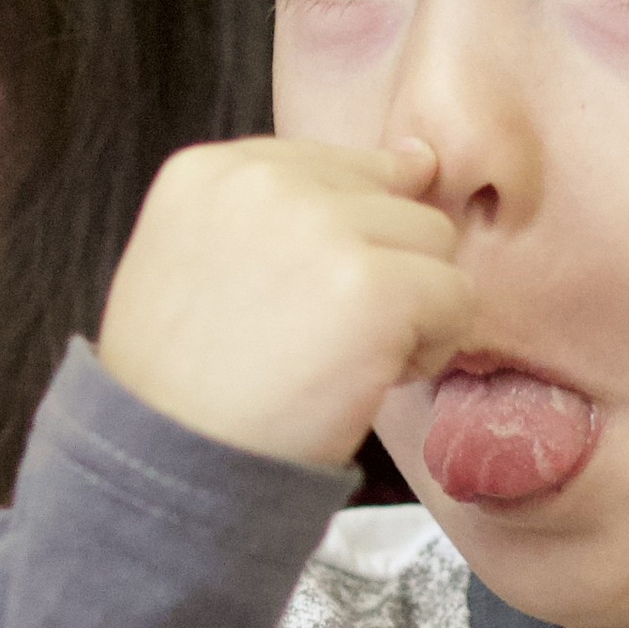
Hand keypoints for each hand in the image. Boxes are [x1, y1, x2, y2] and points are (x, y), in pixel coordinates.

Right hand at [97, 138, 473, 471]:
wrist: (171, 470)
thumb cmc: (187, 389)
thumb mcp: (198, 264)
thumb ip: (288, 208)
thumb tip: (421, 158)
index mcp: (212, 171)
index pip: (334, 167)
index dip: (342, 244)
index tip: (299, 305)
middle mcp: (264, 182)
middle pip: (390, 197)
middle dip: (378, 269)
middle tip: (317, 340)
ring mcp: (321, 229)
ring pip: (433, 241)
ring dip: (411, 306)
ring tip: (344, 358)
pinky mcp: (373, 286)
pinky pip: (457, 297)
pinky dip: (432, 349)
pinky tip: (371, 379)